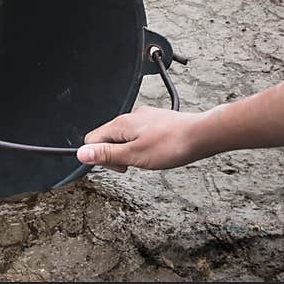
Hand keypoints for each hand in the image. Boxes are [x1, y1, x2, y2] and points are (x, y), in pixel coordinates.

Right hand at [76, 105, 207, 171]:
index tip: (118, 166)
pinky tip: (159, 151)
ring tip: (150, 158)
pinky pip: (140, 134)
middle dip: (117, 155)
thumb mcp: (134, 155)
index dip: (100, 157)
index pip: (92, 139)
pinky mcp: (156, 121)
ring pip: (125, 137)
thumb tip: (81, 153)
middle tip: (136, 165)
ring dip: (131, 151)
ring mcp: (144, 118)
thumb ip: (106, 154)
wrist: (202, 134)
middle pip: (108, 138)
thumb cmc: (172, 145)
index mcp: (120, 125)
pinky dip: (144, 145)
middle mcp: (129, 117)